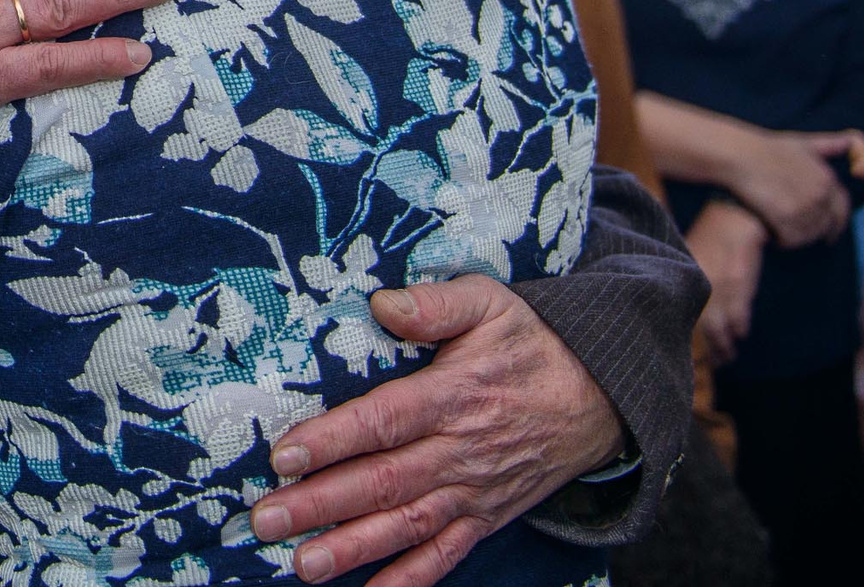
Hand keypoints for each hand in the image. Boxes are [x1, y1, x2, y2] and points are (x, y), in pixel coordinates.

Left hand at [247, 277, 624, 586]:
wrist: (597, 398)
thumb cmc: (529, 345)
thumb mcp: (490, 303)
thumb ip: (436, 303)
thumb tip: (383, 304)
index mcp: (452, 395)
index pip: (384, 422)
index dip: (333, 440)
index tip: (284, 455)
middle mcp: (459, 451)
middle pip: (382, 482)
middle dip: (320, 504)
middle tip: (266, 519)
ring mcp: (472, 492)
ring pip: (405, 526)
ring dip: (352, 548)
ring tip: (302, 565)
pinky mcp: (484, 518)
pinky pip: (444, 556)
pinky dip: (408, 580)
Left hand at [685, 198, 766, 363]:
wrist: (733, 219)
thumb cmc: (706, 236)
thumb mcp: (685, 256)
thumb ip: (676, 278)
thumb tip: (664, 302)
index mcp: (679, 278)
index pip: (674, 313)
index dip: (677, 334)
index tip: (677, 349)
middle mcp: (695, 286)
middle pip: (697, 328)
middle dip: (705, 349)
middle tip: (710, 362)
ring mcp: (718, 288)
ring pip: (719, 328)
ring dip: (723, 346)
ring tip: (725, 357)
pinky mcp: (739, 287)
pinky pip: (739, 318)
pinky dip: (739, 329)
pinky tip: (738, 334)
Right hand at [727, 128, 859, 246]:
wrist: (739, 155)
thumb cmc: (767, 149)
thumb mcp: (803, 143)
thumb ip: (830, 145)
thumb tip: (853, 142)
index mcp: (828, 179)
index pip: (841, 210)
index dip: (836, 224)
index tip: (830, 236)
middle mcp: (821, 194)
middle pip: (824, 226)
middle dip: (811, 232)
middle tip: (794, 232)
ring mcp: (804, 206)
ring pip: (807, 235)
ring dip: (795, 236)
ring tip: (779, 230)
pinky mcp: (786, 217)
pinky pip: (790, 239)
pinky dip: (782, 240)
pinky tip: (772, 234)